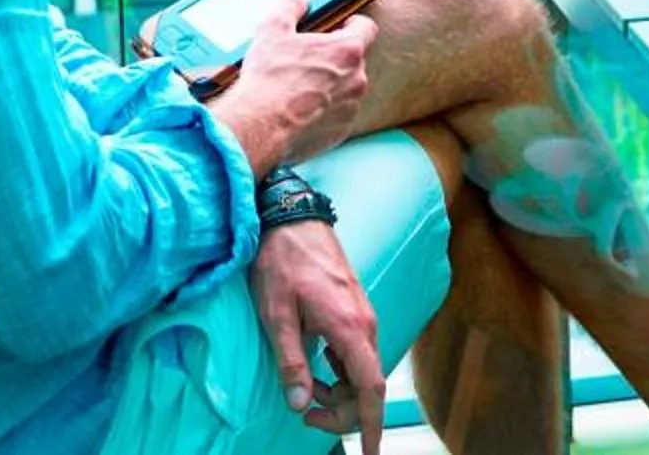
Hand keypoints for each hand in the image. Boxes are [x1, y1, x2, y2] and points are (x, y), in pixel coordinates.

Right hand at [209, 0, 372, 173]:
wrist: (262, 127)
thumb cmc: (270, 78)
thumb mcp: (272, 29)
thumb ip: (290, 6)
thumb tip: (299, 0)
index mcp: (347, 50)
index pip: (367, 28)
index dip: (354, 24)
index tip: (342, 26)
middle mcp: (357, 79)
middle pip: (353, 61)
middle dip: (333, 59)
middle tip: (306, 61)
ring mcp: (351, 108)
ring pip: (345, 90)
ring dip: (329, 87)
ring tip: (299, 89)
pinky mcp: (341, 132)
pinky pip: (337, 115)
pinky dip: (323, 112)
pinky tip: (299, 111)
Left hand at [251, 218, 385, 452]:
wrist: (292, 217)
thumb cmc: (282, 260)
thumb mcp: (276, 313)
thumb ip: (290, 361)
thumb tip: (298, 403)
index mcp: (350, 328)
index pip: (370, 389)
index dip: (371, 425)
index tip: (371, 453)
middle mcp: (365, 324)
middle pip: (366, 387)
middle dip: (341, 411)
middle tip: (306, 416)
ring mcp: (362, 317)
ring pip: (361, 372)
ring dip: (338, 392)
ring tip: (304, 390)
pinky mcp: (354, 312)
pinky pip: (356, 356)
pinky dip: (339, 374)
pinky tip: (316, 371)